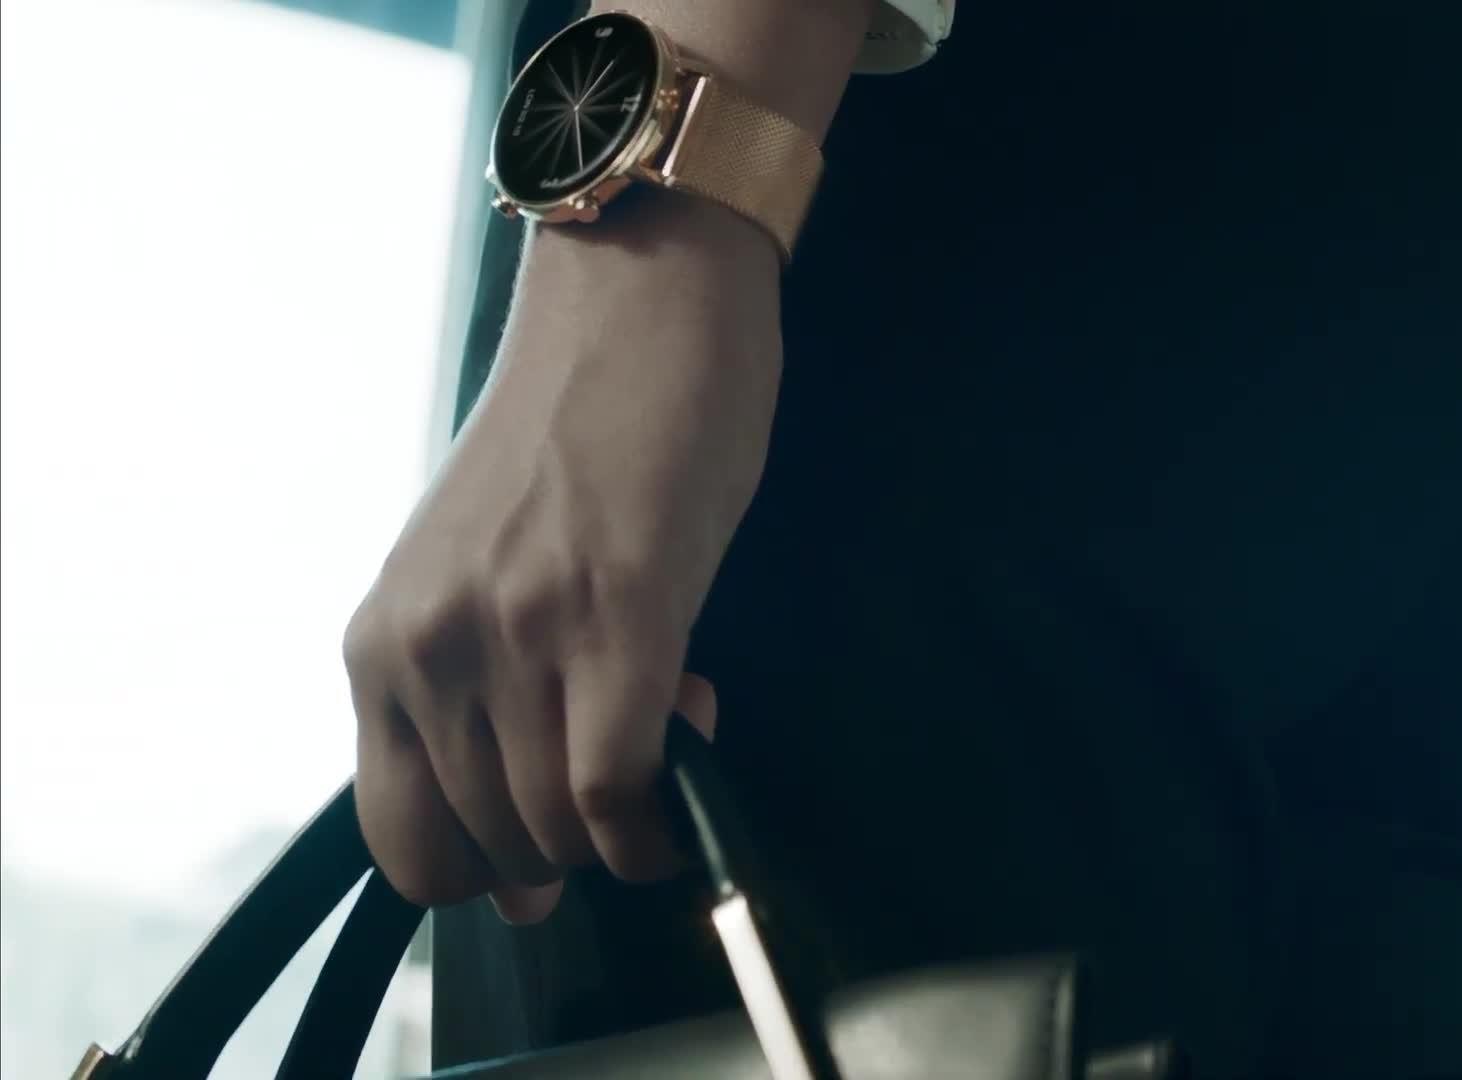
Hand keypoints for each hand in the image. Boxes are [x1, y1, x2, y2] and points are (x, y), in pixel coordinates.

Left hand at [344, 197, 780, 922]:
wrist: (640, 302)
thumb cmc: (574, 432)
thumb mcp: (486, 578)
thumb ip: (490, 697)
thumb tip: (541, 850)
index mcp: (379, 644)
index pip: (404, 845)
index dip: (489, 875)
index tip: (558, 844)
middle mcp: (426, 650)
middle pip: (493, 851)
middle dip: (573, 848)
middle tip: (630, 765)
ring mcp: (514, 634)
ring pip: (559, 831)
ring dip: (625, 826)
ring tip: (673, 723)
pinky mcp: (617, 613)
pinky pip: (619, 789)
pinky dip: (658, 827)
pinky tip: (690, 783)